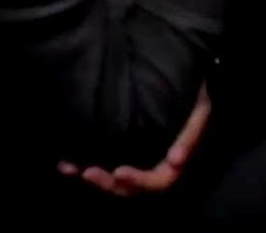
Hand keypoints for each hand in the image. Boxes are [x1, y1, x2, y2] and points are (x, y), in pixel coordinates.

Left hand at [58, 87, 210, 197]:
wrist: (190, 80)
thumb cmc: (196, 94)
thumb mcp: (200, 110)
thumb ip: (190, 135)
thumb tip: (176, 161)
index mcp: (174, 161)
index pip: (159, 180)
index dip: (139, 180)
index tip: (119, 171)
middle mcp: (155, 163)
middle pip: (132, 186)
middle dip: (108, 183)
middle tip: (87, 172)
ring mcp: (138, 157)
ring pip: (115, 178)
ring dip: (92, 177)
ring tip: (69, 168)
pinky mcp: (123, 148)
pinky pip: (104, 162)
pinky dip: (85, 163)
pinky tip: (66, 161)